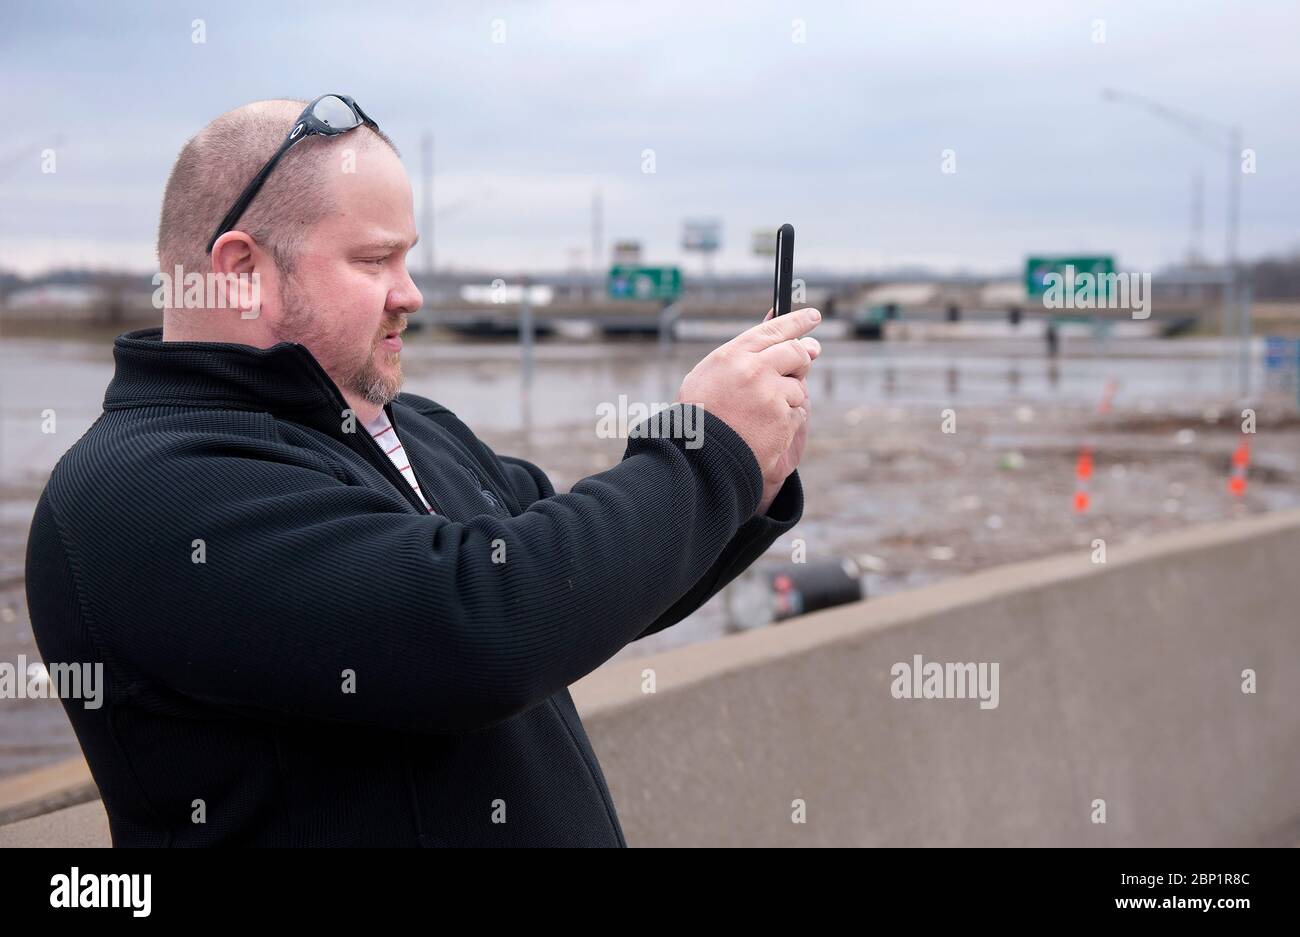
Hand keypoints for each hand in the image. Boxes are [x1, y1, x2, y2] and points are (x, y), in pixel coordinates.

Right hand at [675, 306, 820, 516]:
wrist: (699, 457)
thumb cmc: (701, 415)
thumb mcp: (711, 374)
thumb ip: (744, 354)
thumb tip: (781, 334)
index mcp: (733, 356)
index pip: (773, 330)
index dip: (797, 321)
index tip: (813, 316)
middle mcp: (754, 370)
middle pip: (796, 352)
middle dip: (801, 359)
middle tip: (798, 366)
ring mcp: (771, 396)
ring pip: (798, 387)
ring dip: (788, 398)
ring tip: (760, 414)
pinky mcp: (783, 420)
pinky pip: (797, 413)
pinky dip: (787, 421)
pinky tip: (765, 429)